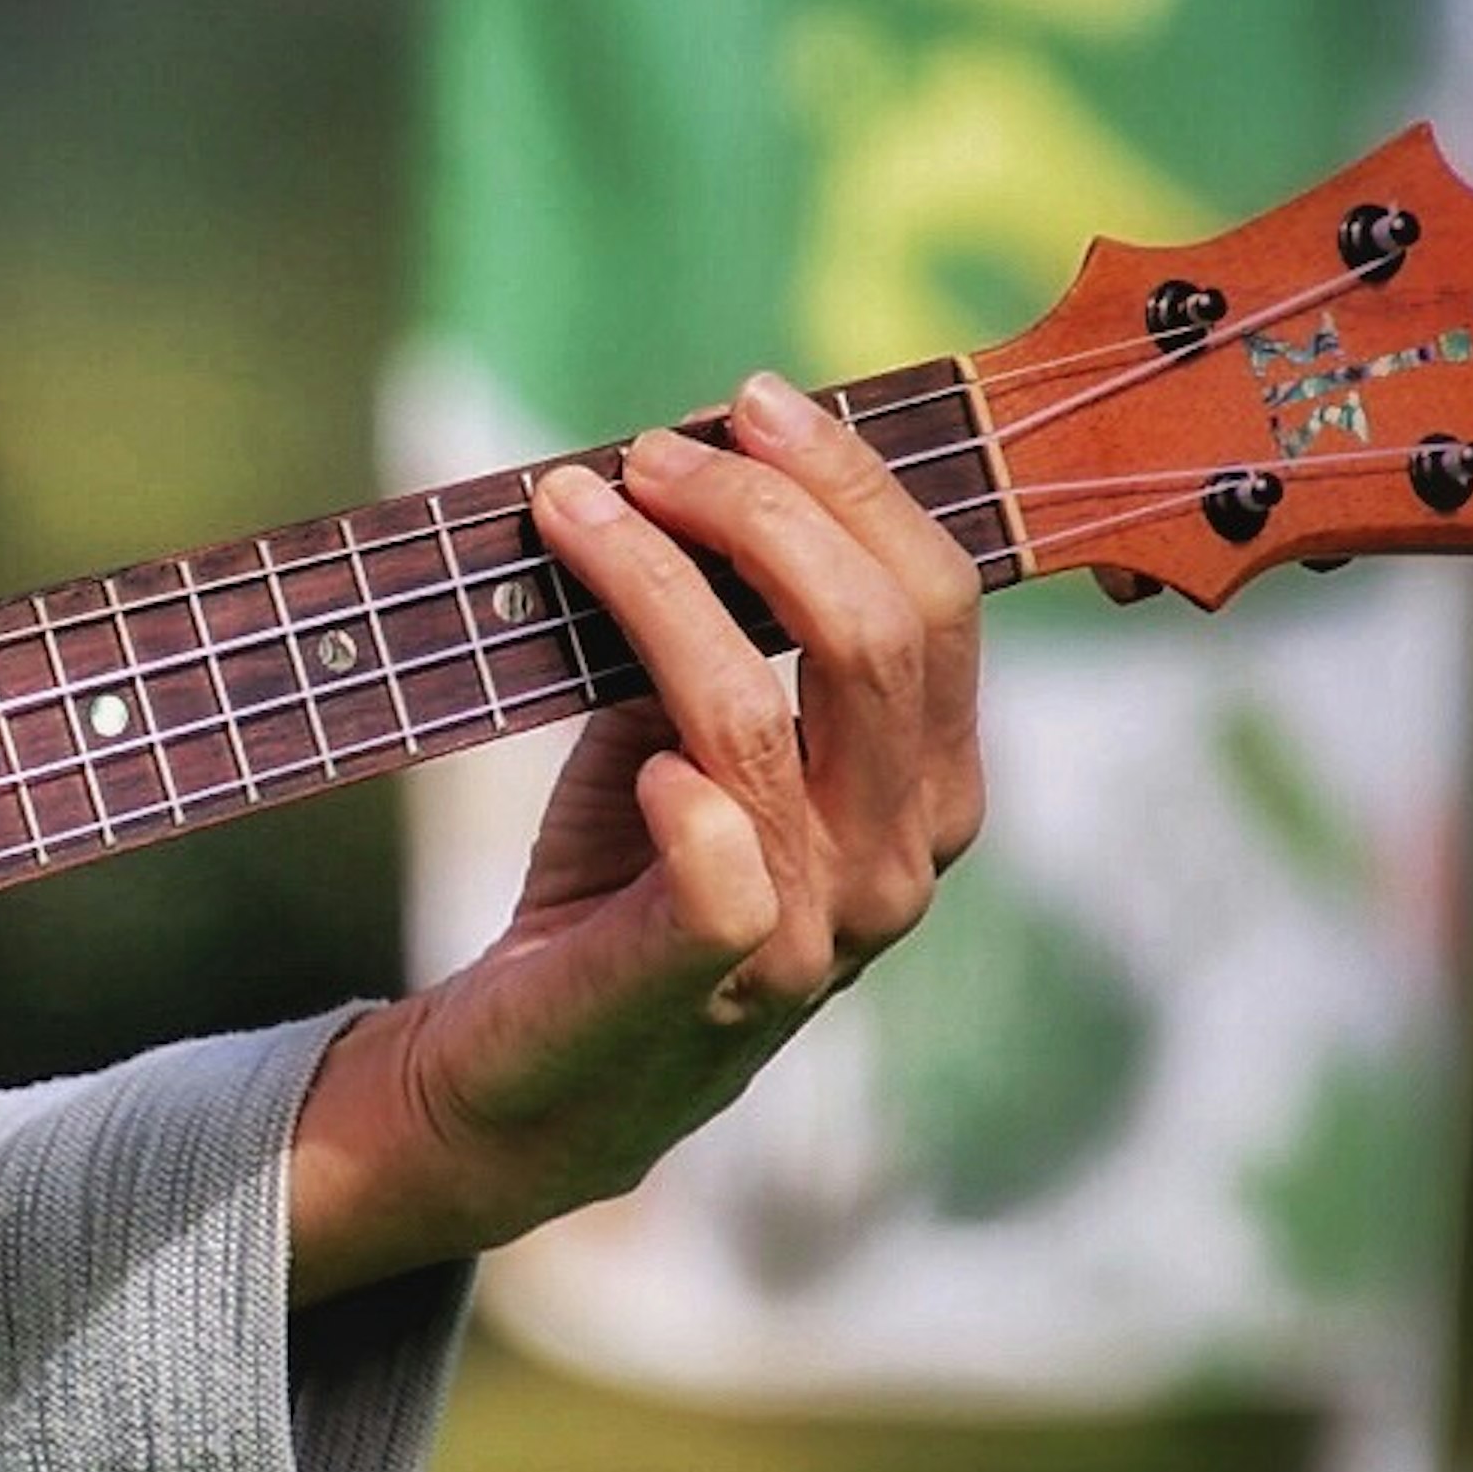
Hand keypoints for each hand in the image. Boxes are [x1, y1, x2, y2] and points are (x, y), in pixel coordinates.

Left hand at [287, 370, 985, 1302]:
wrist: (536, 1068)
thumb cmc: (624, 876)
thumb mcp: (690, 728)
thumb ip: (726, 626)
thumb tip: (700, 463)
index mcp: (927, 787)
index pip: (936, 599)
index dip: (847, 483)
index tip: (743, 403)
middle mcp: (896, 861)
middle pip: (876, 636)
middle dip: (759, 512)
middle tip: (647, 453)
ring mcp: (809, 934)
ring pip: (762, 715)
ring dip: (654, 584)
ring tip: (569, 509)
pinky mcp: (700, 986)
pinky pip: (726, 871)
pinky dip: (683, 788)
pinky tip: (629, 745)